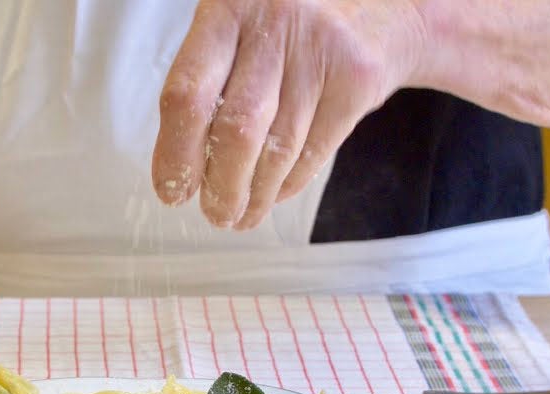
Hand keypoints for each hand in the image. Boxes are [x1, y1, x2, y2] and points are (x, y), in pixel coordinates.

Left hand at [152, 0, 427, 228]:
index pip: (189, 94)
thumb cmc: (284, 33)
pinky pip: (314, 152)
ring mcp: (320, 50)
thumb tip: (178, 169)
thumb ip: (205, 87)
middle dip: (221, 187)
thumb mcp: (236, 34)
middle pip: (237, 130)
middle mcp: (274, 23)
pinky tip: (273, 195)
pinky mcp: (356, 80)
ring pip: (278, 149)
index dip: (176, 153)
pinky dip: (288, 184)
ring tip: (240, 216)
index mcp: (228, 10)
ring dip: (255, 195)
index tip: (172, 191)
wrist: (377, 10)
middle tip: (215, 214)